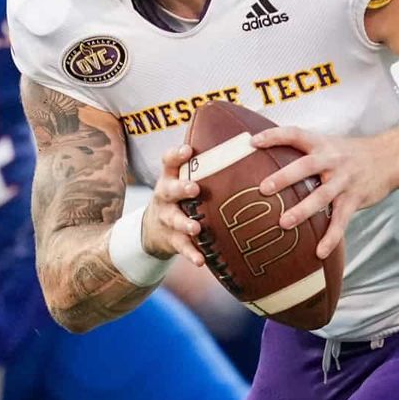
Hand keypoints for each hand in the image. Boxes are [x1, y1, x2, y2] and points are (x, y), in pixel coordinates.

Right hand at [141, 144, 205, 267]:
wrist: (153, 230)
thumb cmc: (180, 197)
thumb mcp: (182, 178)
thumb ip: (204, 164)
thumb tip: (244, 138)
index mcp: (170, 177)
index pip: (168, 161)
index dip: (176, 154)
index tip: (188, 149)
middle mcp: (165, 195)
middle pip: (169, 189)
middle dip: (181, 188)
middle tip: (194, 188)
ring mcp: (166, 218)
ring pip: (174, 219)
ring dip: (185, 223)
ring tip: (196, 227)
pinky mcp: (171, 239)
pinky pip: (181, 247)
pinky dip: (191, 253)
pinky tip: (201, 261)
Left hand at [252, 125, 398, 259]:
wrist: (391, 157)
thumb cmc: (352, 153)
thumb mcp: (329, 144)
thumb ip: (305, 152)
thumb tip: (269, 158)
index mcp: (322, 144)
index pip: (295, 134)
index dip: (274, 136)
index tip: (252, 142)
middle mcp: (332, 160)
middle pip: (306, 166)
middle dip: (285, 177)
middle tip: (263, 188)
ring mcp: (344, 181)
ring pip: (322, 196)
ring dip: (303, 210)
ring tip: (283, 224)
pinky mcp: (354, 199)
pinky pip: (341, 220)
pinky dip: (331, 237)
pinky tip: (319, 253)